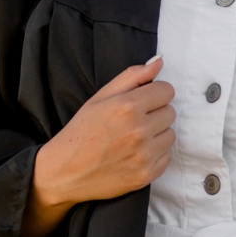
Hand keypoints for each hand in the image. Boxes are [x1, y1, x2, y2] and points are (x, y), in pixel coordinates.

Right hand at [22, 58, 174, 236]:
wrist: (64, 171)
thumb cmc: (81, 131)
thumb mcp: (99, 98)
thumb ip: (132, 76)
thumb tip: (159, 61)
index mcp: (127, 107)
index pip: (167, 90)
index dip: (154, 94)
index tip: (141, 101)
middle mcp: (139, 131)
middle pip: (170, 112)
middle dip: (154, 114)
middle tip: (132, 122)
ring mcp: (144, 155)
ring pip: (171, 135)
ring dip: (156, 134)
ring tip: (132, 138)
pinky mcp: (147, 175)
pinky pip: (166, 157)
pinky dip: (154, 155)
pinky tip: (134, 154)